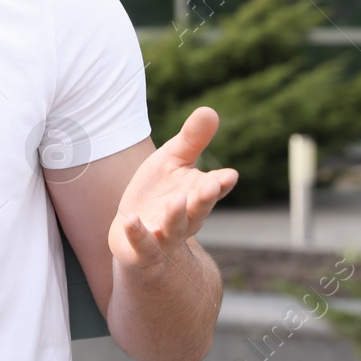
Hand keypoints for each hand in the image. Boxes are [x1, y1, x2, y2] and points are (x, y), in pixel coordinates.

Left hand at [109, 107, 236, 273]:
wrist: (137, 236)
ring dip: (177, 216)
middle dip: (205, 199)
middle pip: (199, 210)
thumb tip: (210, 110)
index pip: (214, 189)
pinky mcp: (142, 249)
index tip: (229, 175)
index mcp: (196, 194)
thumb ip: (192, 140)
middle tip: (212, 185)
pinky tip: (131, 220)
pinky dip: (137, 234)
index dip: (221, 183)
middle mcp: (186, 218)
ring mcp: (165, 236)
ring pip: (175, 229)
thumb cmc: (160, 193)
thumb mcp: (173, 161)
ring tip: (178, 200)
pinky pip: (142, 245)